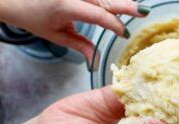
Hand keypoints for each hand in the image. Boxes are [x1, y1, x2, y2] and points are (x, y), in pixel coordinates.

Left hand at [0, 0, 149, 60]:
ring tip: (136, 9)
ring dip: (120, 1)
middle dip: (127, 6)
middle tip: (144, 12)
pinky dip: (109, 0)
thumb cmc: (34, 17)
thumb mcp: (56, 36)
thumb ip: (80, 46)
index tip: (124, 35)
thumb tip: (96, 61)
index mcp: (68, 7)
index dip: (115, 25)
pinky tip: (119, 5)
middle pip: (107, 0)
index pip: (100, 16)